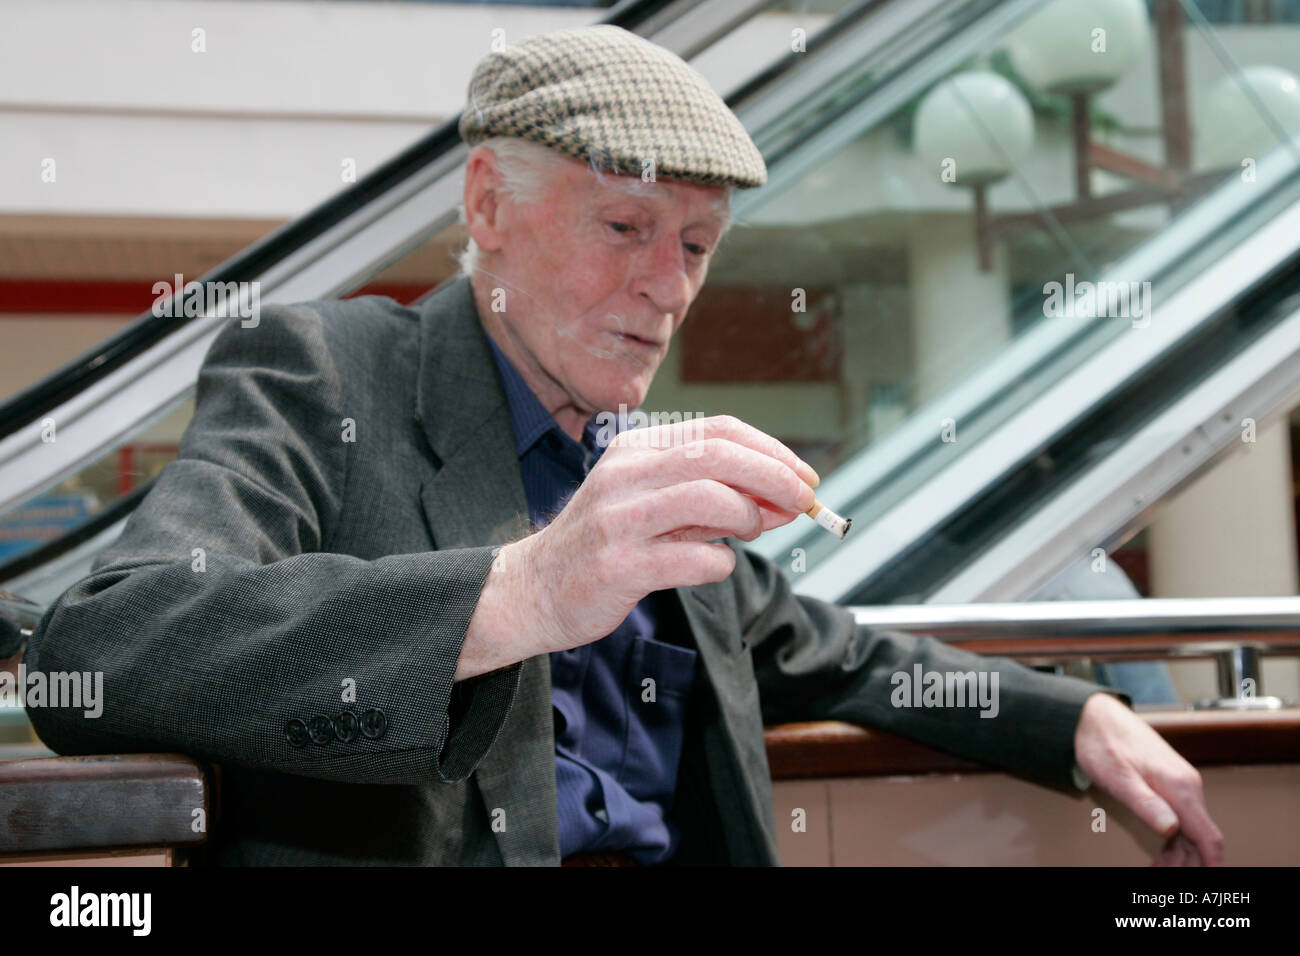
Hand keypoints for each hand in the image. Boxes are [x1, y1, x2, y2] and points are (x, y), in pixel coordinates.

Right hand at [460, 415, 818, 676]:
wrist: (534, 589)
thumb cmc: (604, 545)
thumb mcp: (655, 506)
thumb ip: (714, 499)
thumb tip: (783, 498)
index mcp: (636, 450)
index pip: (718, 431)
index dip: (772, 451)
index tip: (805, 476)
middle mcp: (626, 474)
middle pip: (720, 456)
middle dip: (775, 476)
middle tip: (805, 500)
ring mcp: (620, 519)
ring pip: (709, 497)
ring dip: (748, 516)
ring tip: (751, 532)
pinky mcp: (619, 565)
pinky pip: (694, 559)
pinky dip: (720, 563)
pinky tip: (712, 565)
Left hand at [1073, 692, 1224, 864]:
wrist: (1095, 716)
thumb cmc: (1103, 743)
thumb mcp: (1119, 778)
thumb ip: (1146, 804)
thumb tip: (1172, 829)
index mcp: (1180, 787)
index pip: (1209, 836)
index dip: (1212, 864)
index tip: (1207, 881)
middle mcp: (1187, 786)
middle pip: (1200, 838)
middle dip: (1189, 863)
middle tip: (1163, 875)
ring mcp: (1180, 784)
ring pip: (1190, 830)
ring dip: (1180, 854)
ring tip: (1159, 869)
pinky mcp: (1170, 783)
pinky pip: (1180, 818)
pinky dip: (1174, 839)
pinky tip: (1162, 853)